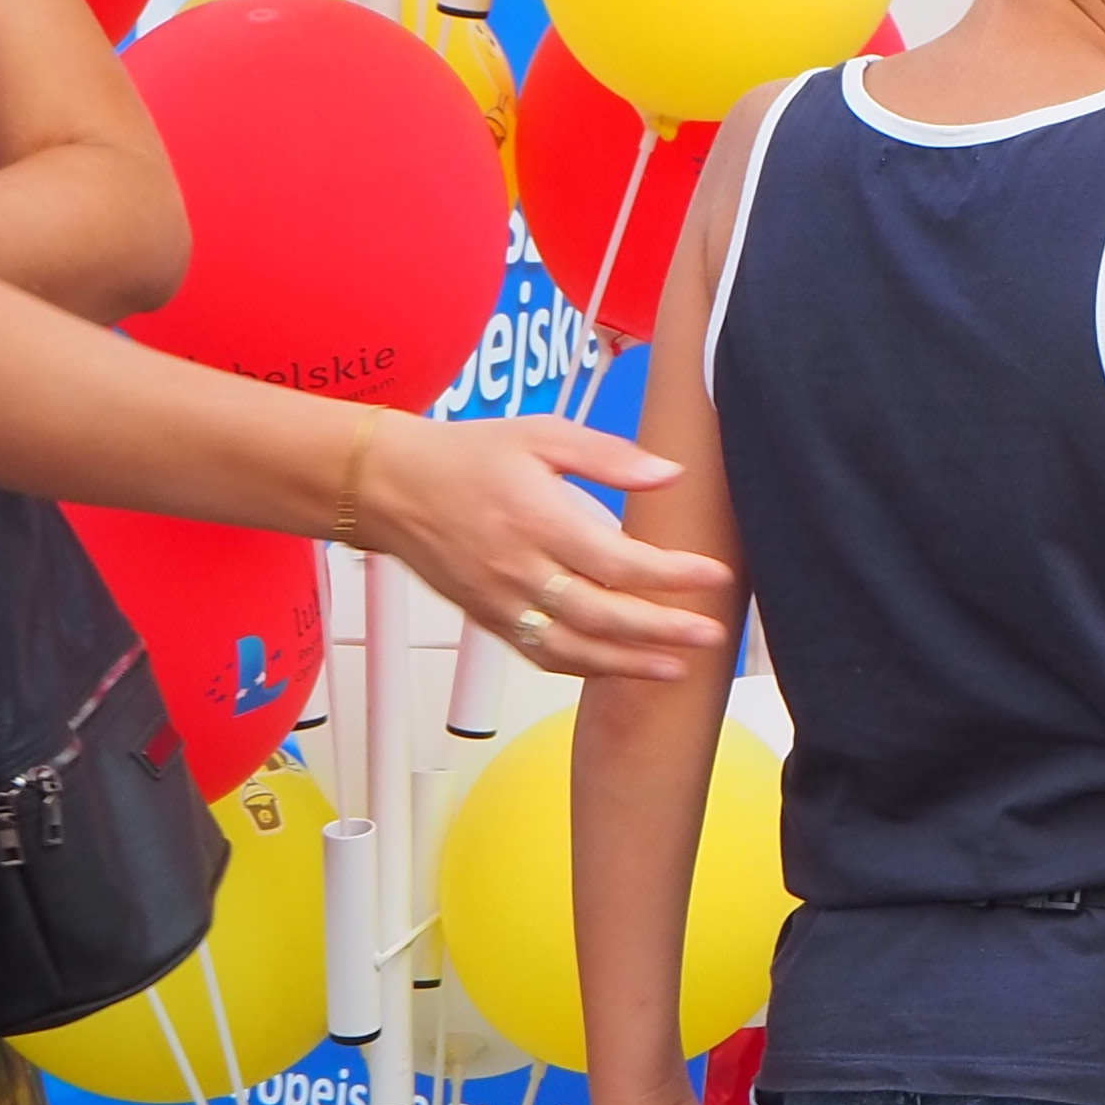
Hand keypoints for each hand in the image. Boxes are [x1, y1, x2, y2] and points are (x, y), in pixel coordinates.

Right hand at [359, 416, 736, 676]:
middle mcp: (518, 570)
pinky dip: (581, 668)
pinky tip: (619, 669)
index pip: (617, 561)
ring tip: (678, 668)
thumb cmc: (467, 456)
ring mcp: (499, 601)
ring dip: (627, 665)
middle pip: (600, 615)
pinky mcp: (487, 618)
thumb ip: (608, 456)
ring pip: (570, 648)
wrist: (390, 486)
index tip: (715, 575)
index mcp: (537, 521)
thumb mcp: (541, 435)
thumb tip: (670, 473)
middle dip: (661, 631)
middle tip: (712, 634)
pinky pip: (539, 653)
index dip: (671, 575)